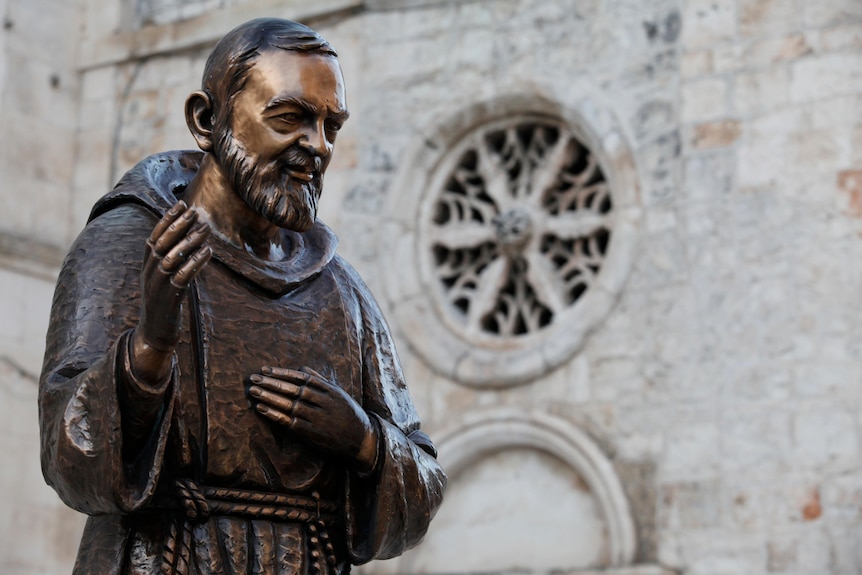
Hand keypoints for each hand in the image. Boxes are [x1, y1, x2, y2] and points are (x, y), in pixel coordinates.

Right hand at [131, 201, 211, 382]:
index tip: (181, 204)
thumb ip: (171, 261)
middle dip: (179, 225)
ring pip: (171, 258)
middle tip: (196, 212)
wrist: (154, 335)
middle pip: (161, 243)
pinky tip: (208, 253)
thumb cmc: (163, 304)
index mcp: (146, 267)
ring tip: (206, 230)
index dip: (166, 219)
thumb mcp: (164, 280)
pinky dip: (194, 263)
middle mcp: (149, 273)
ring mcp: (157, 286)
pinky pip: (181, 277)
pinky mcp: (169, 299)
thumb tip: (188, 240)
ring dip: (189, 242)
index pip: (154, 236)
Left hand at [248, 366, 378, 470]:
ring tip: (253, 391)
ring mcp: (317, 418)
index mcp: (329, 390)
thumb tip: (303, 369)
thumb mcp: (339, 394)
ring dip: (269, 397)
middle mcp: (323, 402)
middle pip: (293, 390)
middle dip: (272, 383)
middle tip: (253, 378)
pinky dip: (274, 415)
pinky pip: (288, 422)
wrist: (361, 440)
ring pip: (289, 405)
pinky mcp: (311, 433)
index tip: (266, 370)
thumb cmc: (348, 415)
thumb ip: (320, 381)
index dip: (282, 373)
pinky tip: (261, 409)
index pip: (301, 378)